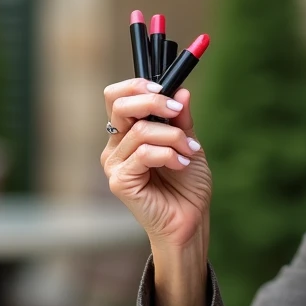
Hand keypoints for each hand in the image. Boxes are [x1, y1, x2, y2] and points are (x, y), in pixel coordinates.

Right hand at [100, 79, 211, 249]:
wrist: (191, 220)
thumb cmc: (187, 185)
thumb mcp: (188, 142)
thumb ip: (180, 118)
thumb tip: (181, 90)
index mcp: (127, 133)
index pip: (117, 97)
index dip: (137, 86)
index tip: (165, 89)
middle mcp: (116, 147)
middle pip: (119, 105)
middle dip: (153, 101)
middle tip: (176, 111)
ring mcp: (115, 164)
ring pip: (141, 130)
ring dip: (173, 137)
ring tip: (189, 152)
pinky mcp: (120, 181)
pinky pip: (143, 153)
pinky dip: (168, 154)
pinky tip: (181, 164)